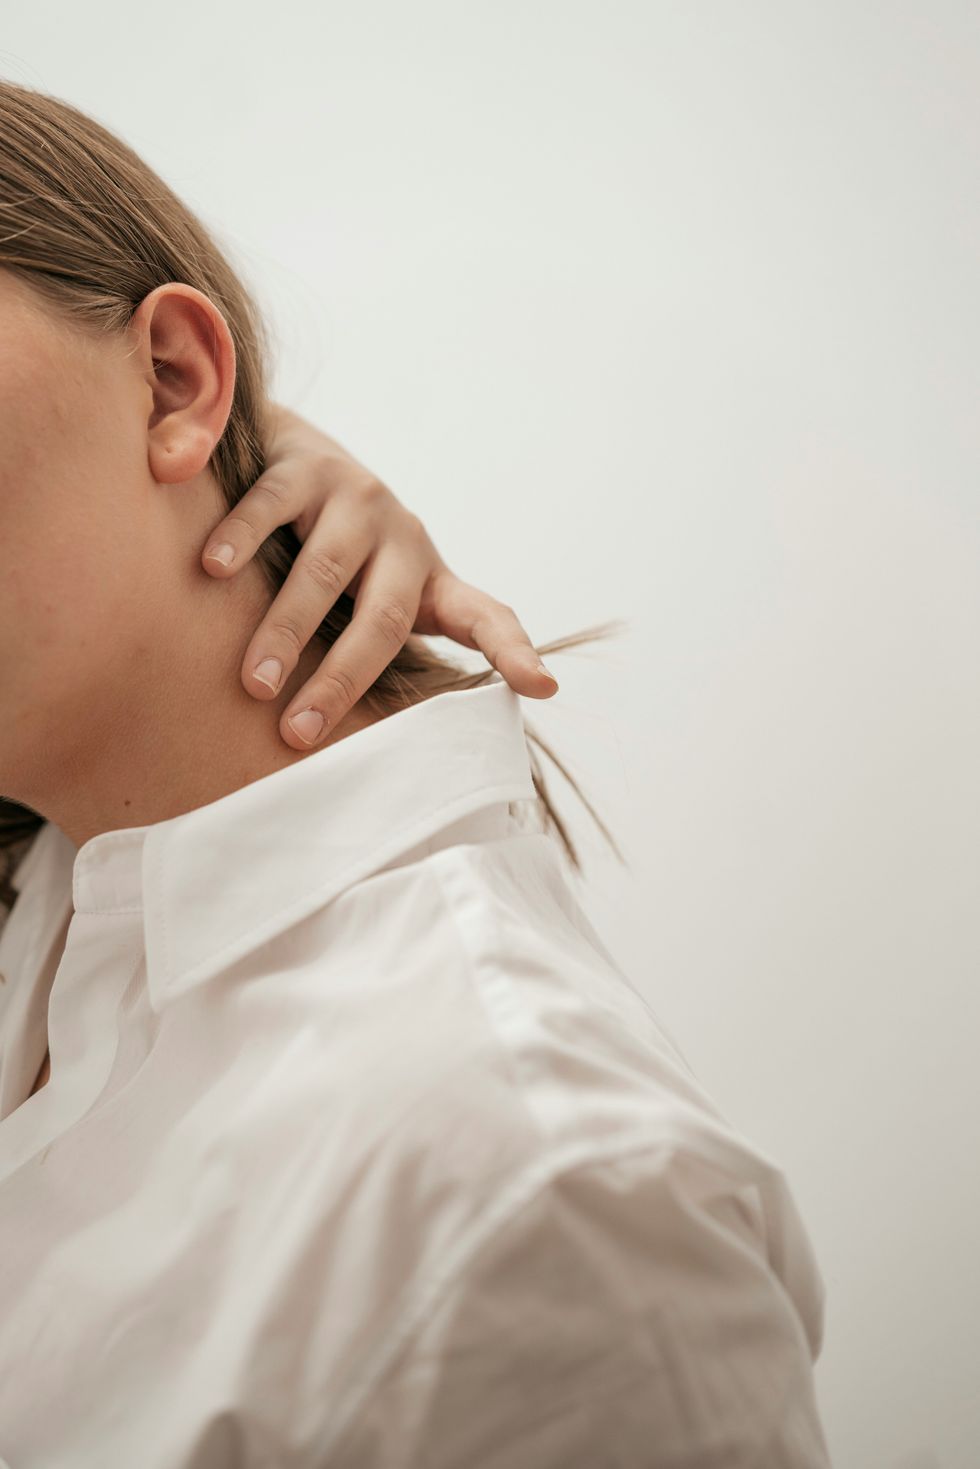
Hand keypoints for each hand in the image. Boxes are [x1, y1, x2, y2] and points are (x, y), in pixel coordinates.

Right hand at [201, 403, 558, 749]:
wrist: (297, 456)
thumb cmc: (342, 558)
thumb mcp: (380, 601)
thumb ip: (387, 654)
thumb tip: (381, 748)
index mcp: (430, 580)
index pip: (485, 618)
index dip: (514, 653)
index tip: (542, 686)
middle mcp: (402, 537)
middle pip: (382, 618)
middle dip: (341, 678)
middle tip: (299, 732)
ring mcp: (355, 498)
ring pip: (324, 570)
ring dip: (286, 629)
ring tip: (255, 681)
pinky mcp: (305, 467)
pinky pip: (270, 506)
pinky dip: (241, 538)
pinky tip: (212, 569)